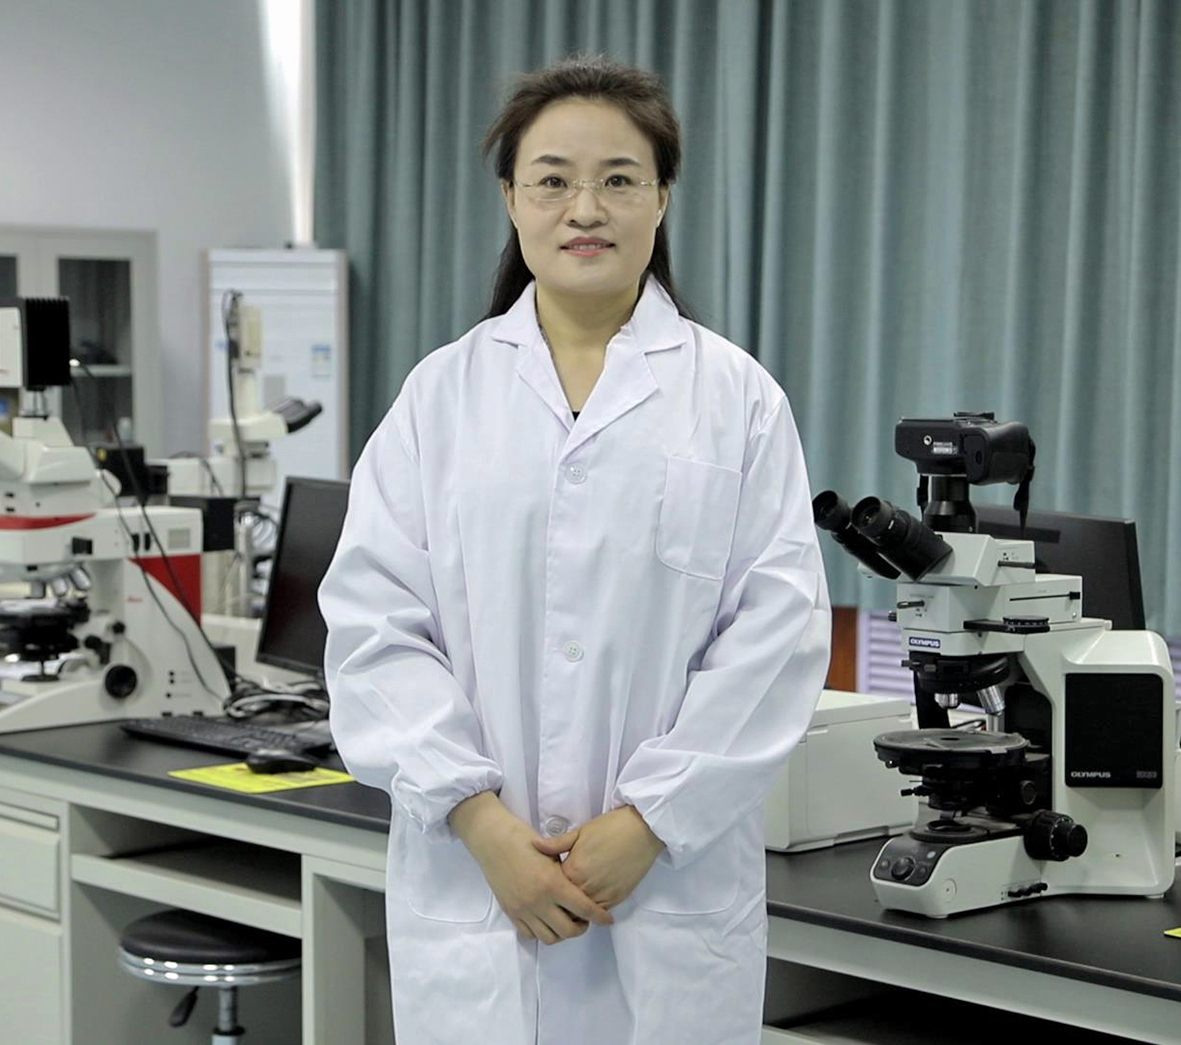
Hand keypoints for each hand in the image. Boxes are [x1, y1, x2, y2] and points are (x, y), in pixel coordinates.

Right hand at [449, 792, 613, 943]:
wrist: (493, 841)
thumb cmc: (524, 839)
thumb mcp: (552, 853)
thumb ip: (567, 873)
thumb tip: (582, 888)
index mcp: (552, 884)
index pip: (583, 908)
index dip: (599, 916)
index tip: (608, 920)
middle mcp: (538, 902)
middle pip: (568, 930)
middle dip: (581, 928)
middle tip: (584, 918)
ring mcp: (523, 910)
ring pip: (549, 937)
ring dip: (561, 932)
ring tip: (565, 919)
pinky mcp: (511, 912)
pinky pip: (530, 934)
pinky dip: (542, 931)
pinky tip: (547, 919)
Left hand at [531, 806, 665, 908]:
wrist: (642, 830)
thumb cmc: (610, 827)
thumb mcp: (580, 832)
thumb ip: (556, 844)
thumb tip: (534, 845)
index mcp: (573, 870)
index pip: (552, 889)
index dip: (548, 887)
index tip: (545, 884)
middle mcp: (586, 887)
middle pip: (564, 906)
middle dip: (558, 904)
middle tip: (555, 898)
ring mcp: (602, 895)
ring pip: (581, 914)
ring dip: (575, 910)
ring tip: (571, 902)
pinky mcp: (617, 899)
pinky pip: (598, 912)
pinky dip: (591, 910)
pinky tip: (588, 901)